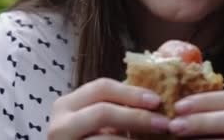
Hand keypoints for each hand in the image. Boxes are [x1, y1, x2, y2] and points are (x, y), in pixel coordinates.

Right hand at [47, 78, 170, 138]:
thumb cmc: (89, 138)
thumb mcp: (97, 119)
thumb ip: (116, 108)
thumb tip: (154, 100)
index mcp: (68, 104)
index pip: (101, 87)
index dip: (131, 92)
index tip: (157, 100)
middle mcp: (60, 124)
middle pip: (103, 112)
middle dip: (137, 116)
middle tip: (163, 123)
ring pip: (106, 139)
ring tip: (157, 138)